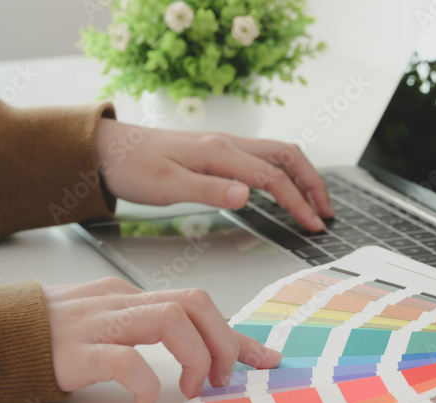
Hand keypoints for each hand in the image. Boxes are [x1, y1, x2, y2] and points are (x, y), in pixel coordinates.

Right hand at [45, 277, 282, 402]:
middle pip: (193, 303)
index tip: (265, 359)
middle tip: (222, 379)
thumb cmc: (48, 337)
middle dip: (223, 342)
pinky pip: (123, 359)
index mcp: (129, 296)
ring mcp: (97, 323)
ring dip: (196, 357)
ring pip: (169, 320)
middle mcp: (119, 301)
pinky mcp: (75, 350)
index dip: (236, 334)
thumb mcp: (107, 325)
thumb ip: (147, 329)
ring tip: (193, 389)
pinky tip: (148, 401)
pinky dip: (146, 382)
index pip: (197, 302)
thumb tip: (201, 350)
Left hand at [95, 118, 333, 231]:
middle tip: (327, 213)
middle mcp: (228, 143)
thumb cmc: (133, 167)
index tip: (313, 225)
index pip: (273, 177)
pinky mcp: (219, 151)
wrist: (107, 149)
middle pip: (287, 156)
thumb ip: (209, 190)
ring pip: (278, 154)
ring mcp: (225, 145)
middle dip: (313, 183)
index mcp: (219, 152)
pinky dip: (285, 172)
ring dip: (303, 176)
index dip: (298, 202)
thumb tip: (248, 195)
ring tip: (316, 202)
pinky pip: (263, 157)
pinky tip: (285, 189)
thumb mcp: (167, 185)